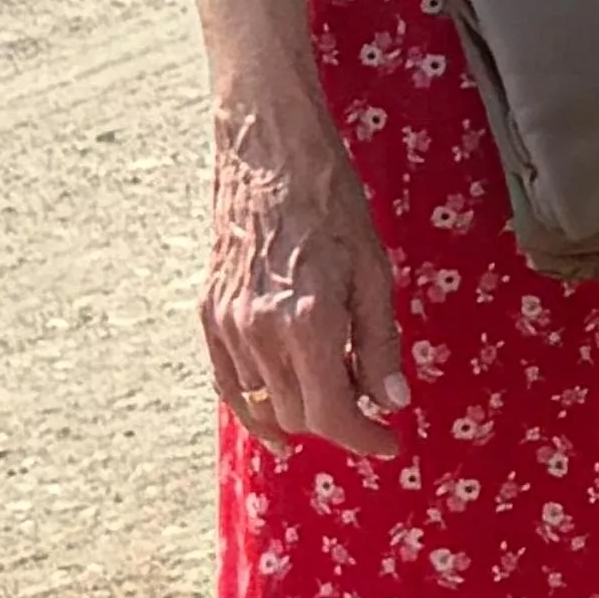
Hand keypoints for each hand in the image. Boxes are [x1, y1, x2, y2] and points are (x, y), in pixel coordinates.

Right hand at [204, 94, 408, 460]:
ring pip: (263, 403)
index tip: (389, 443)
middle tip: (371, 407)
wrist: (269, 154)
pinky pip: (229, 382)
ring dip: (300, 413)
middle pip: (298, 413)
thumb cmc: (332, 203)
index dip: (364, 438)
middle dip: (338, 421)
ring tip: (334, 406)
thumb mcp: (374, 271)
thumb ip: (379, 342)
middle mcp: (259, 333)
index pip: (332, 412)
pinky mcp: (208, 314)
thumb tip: (390, 400)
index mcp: (307, 322)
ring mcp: (227, 326)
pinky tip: (274, 418)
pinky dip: (253, 407)